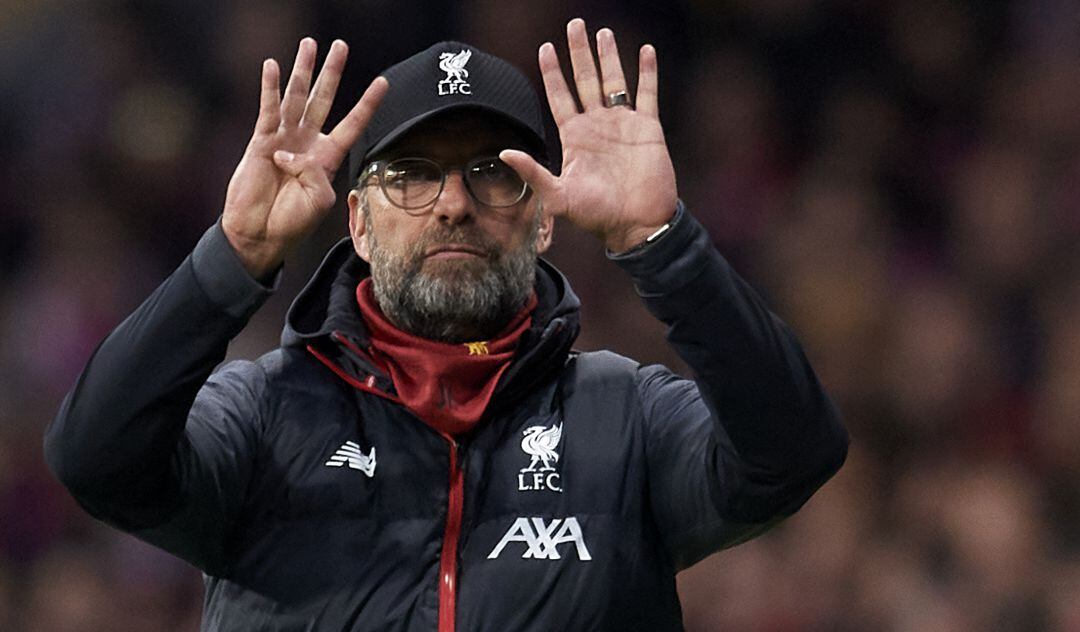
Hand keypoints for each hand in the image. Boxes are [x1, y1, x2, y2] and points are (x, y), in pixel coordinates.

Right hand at [222, 38, 387, 277]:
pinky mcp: (261, 141)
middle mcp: (307, 142)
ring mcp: (284, 139)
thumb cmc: (292, 221)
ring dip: (301, 70)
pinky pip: (268, 110)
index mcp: (327, 158)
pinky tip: (273, 66)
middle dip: (332, 72)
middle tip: (340, 46)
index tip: (383, 82)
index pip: (353, 124)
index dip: (368, 104)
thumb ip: (316, 173)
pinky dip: (270, 88)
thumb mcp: (321, 201)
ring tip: (309, 44)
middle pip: (323, 99)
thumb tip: (291, 152)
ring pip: (296, 97)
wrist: (260, 232)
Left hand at [500, 19, 677, 252]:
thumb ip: (533, 173)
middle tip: (574, 24)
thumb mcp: (559, 197)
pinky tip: (644, 50)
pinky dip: (647, 72)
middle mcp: (597, 125)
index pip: (560, 96)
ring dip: (609, 57)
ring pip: (614, 81)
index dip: (552, 72)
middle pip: (585, 80)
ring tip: (602, 32)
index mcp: (575, 137)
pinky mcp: (648, 128)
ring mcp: (623, 125)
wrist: (637, 224)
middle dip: (579, 53)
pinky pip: (646, 93)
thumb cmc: (597, 215)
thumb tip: (503, 153)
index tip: (545, 48)